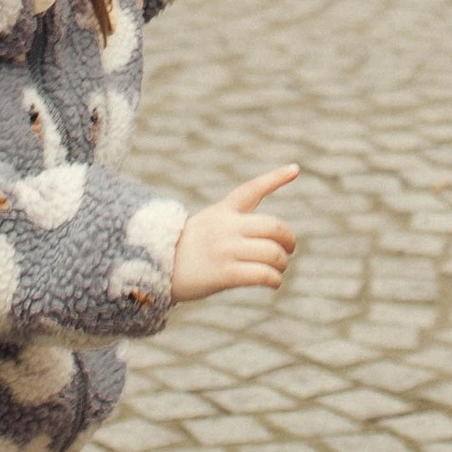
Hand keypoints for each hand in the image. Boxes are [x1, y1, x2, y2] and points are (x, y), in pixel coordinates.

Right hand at [171, 167, 300, 299]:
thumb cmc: (186, 249)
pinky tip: (273, 282)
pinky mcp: (225, 273)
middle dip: (288, 240)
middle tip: (289, 249)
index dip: (275, 178)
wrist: (155, 269)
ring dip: (282, 263)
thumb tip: (271, 235)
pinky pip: (263, 274)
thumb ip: (235, 222)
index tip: (295, 169)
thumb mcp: (208, 224)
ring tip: (278, 269)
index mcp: (222, 211)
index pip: (252, 189)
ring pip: (273, 253)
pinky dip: (274, 279)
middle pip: (274, 227)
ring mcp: (225, 249)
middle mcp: (226, 226)